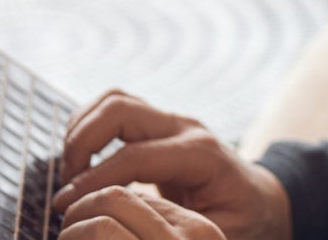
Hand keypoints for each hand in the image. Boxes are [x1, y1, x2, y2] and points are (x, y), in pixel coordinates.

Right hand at [56, 89, 292, 239]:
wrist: (261, 200)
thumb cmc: (243, 222)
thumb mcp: (217, 233)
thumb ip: (174, 229)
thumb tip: (128, 225)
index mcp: (201, 156)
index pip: (133, 157)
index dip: (93, 181)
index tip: (66, 206)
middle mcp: (185, 128)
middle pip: (119, 110)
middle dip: (81, 144)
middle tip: (67, 185)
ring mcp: (172, 121)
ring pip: (114, 100)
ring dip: (81, 130)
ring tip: (71, 172)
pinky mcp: (159, 124)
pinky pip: (116, 108)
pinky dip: (89, 127)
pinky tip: (81, 162)